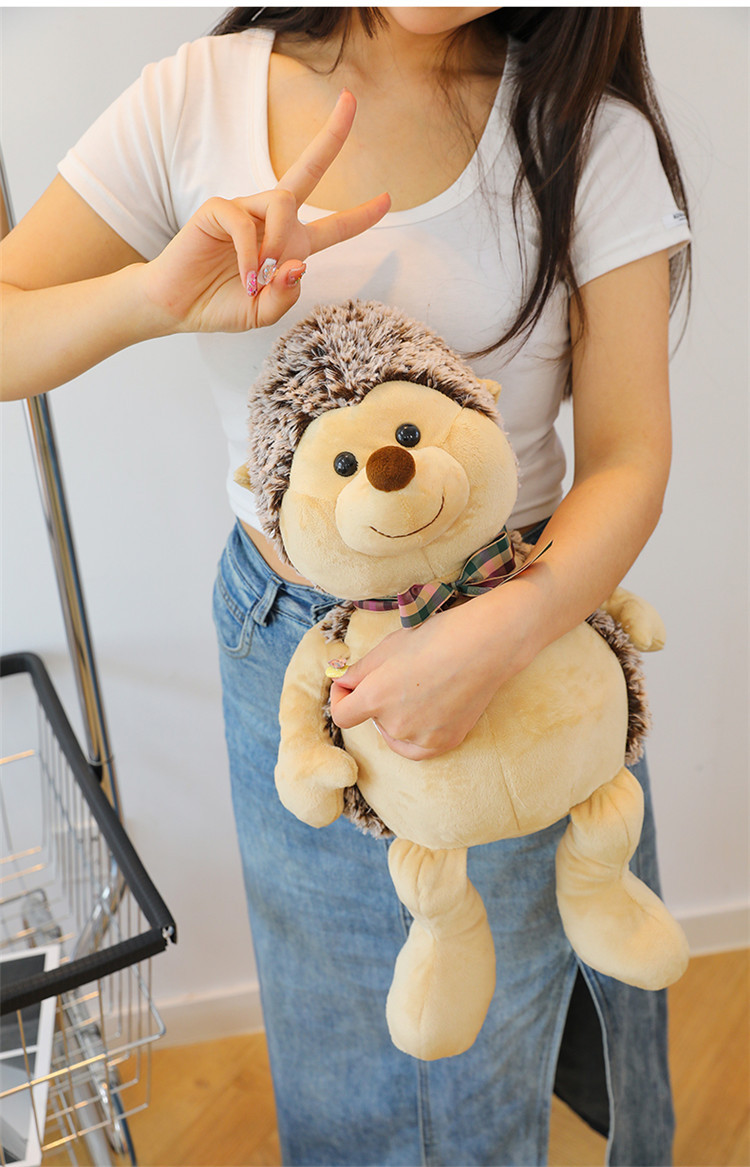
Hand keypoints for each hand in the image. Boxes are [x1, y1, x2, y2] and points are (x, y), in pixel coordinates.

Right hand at [142, 89, 389, 333]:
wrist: (176, 307)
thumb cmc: (219, 305)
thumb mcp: (262, 313)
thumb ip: (286, 297)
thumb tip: (297, 266)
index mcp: (289, 244)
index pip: (333, 227)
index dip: (360, 216)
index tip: (387, 199)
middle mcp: (270, 220)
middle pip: (308, 171)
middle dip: (332, 137)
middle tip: (351, 100)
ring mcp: (244, 210)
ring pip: (282, 202)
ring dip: (279, 241)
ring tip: (261, 276)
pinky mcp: (217, 209)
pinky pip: (245, 223)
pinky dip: (251, 254)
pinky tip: (246, 277)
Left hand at [329, 592, 537, 760]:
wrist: (484, 646)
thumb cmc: (436, 637)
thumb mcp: (388, 647)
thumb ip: (358, 672)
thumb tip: (342, 683)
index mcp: (376, 697)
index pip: (341, 714)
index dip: (340, 698)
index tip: (348, 686)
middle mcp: (395, 724)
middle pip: (371, 720)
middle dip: (375, 701)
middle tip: (397, 675)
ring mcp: (421, 738)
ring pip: (394, 733)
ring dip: (396, 716)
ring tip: (418, 688)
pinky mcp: (444, 743)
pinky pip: (416, 747)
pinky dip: (413, 734)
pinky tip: (423, 713)